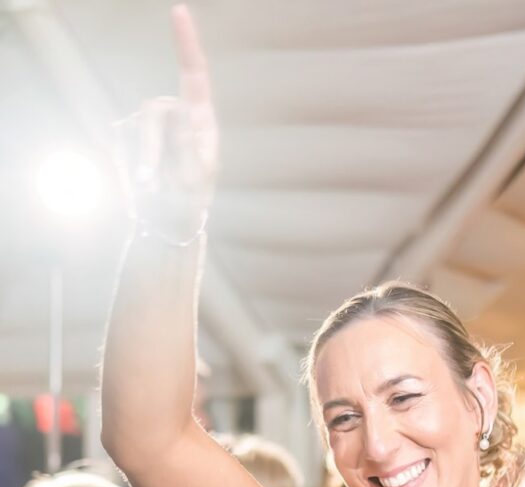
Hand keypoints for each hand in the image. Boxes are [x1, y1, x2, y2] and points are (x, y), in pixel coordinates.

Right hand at [118, 4, 217, 237]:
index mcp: (201, 122)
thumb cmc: (189, 203)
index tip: (178, 10)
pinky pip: (120, 142)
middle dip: (150, 147)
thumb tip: (180, 111)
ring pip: (135, 128)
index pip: (195, 76)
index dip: (186, 43)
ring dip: (141, 161)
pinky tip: (140, 185)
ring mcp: (151, 126)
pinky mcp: (130, 137)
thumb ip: (187, 144)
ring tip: (152, 189)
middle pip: (153, 110)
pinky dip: (127, 166)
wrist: (167, 224)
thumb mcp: (195, 179)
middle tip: (152, 182)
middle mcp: (176, 116)